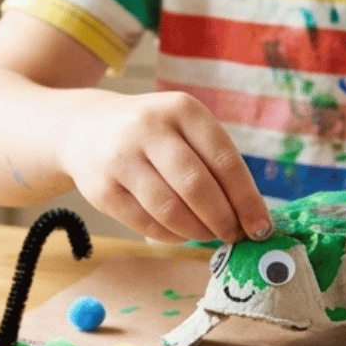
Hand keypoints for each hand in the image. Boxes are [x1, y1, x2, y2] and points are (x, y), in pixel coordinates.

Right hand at [56, 90, 271, 243]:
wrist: (84, 128)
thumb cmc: (153, 134)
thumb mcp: (184, 128)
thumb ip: (215, 163)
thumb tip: (250, 216)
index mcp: (181, 109)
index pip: (224, 159)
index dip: (246, 199)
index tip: (261, 226)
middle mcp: (148, 128)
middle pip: (197, 186)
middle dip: (223, 219)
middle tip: (235, 235)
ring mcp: (121, 158)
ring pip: (170, 209)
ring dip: (198, 231)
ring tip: (209, 235)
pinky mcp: (101, 190)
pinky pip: (146, 223)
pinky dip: (171, 236)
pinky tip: (181, 234)